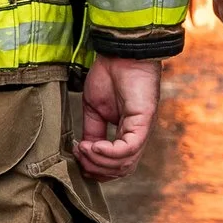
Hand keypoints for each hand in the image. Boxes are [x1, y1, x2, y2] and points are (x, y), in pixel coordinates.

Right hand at [75, 56, 161, 180]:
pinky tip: (94, 146)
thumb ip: (92, 131)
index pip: (115, 165)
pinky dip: (110, 153)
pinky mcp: (144, 121)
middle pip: (120, 170)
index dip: (95, 168)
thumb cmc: (110, 74)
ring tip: (85, 149)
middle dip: (96, 168)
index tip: (78, 156)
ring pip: (125, 164)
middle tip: (80, 155)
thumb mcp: (94, 109)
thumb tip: (85, 152)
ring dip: (99, 162)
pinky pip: (129, 148)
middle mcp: (137, 135)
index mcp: (126, 133)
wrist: (120, 52)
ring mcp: (142, 130)